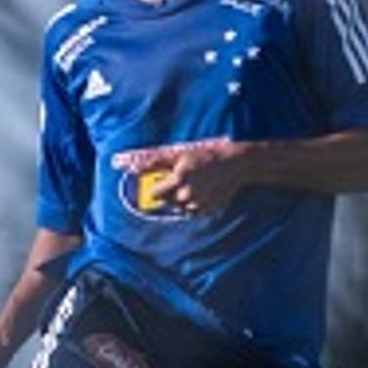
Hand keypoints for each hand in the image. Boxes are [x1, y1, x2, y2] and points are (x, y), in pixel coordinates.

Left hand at [133, 141, 249, 214]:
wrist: (235, 164)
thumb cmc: (205, 155)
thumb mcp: (180, 154)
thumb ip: (155, 163)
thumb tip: (131, 167)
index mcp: (178, 179)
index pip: (155, 193)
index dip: (157, 187)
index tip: (162, 182)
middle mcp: (187, 194)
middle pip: (167, 201)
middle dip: (170, 192)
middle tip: (181, 181)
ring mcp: (198, 204)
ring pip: (179, 208)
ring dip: (181, 199)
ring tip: (194, 185)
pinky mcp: (207, 211)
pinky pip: (193, 212)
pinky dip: (194, 204)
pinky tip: (202, 192)